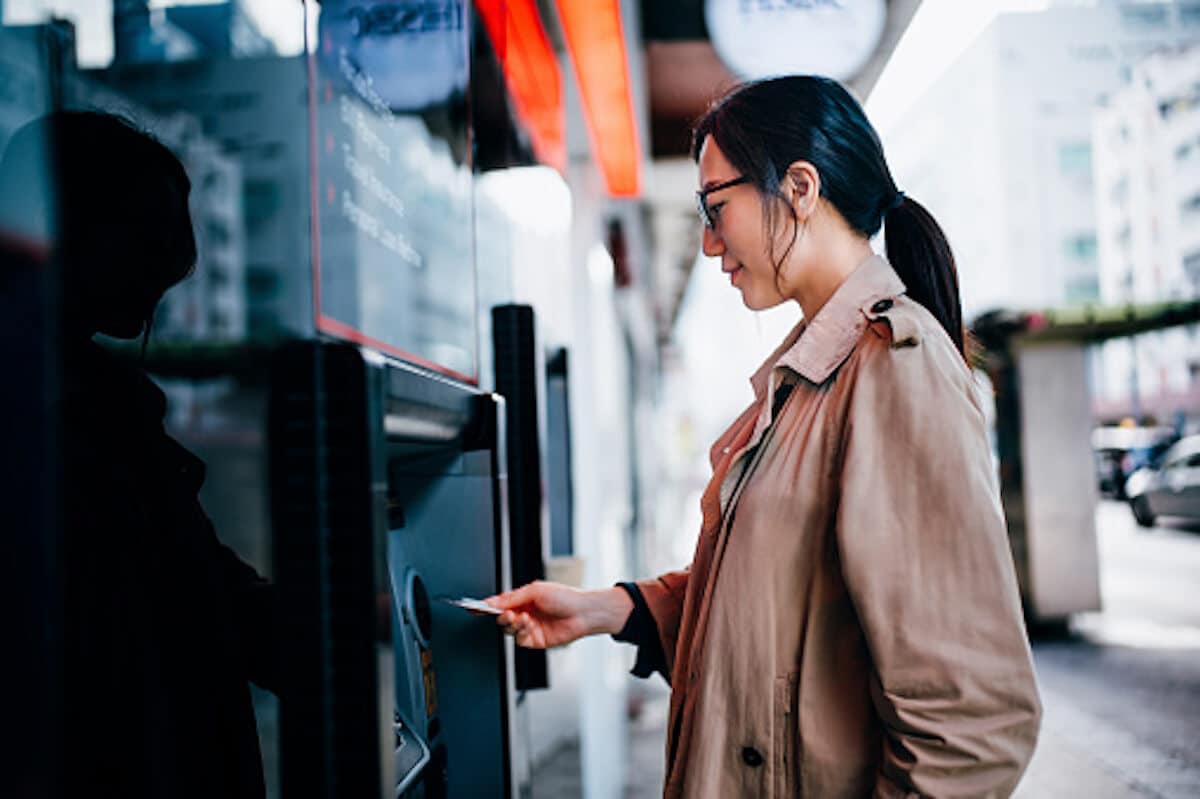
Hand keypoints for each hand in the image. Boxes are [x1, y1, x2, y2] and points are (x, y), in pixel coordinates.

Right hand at [485, 581, 632, 649]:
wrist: (583, 612)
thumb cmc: (565, 596)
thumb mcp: (535, 590)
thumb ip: (512, 597)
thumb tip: (493, 602)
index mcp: (523, 599)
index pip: (500, 603)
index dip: (485, 606)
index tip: (472, 607)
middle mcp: (525, 614)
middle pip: (501, 619)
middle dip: (501, 616)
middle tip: (505, 613)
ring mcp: (530, 628)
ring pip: (509, 631)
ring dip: (512, 624)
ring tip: (522, 617)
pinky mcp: (535, 641)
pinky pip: (519, 640)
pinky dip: (521, 632)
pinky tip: (529, 625)